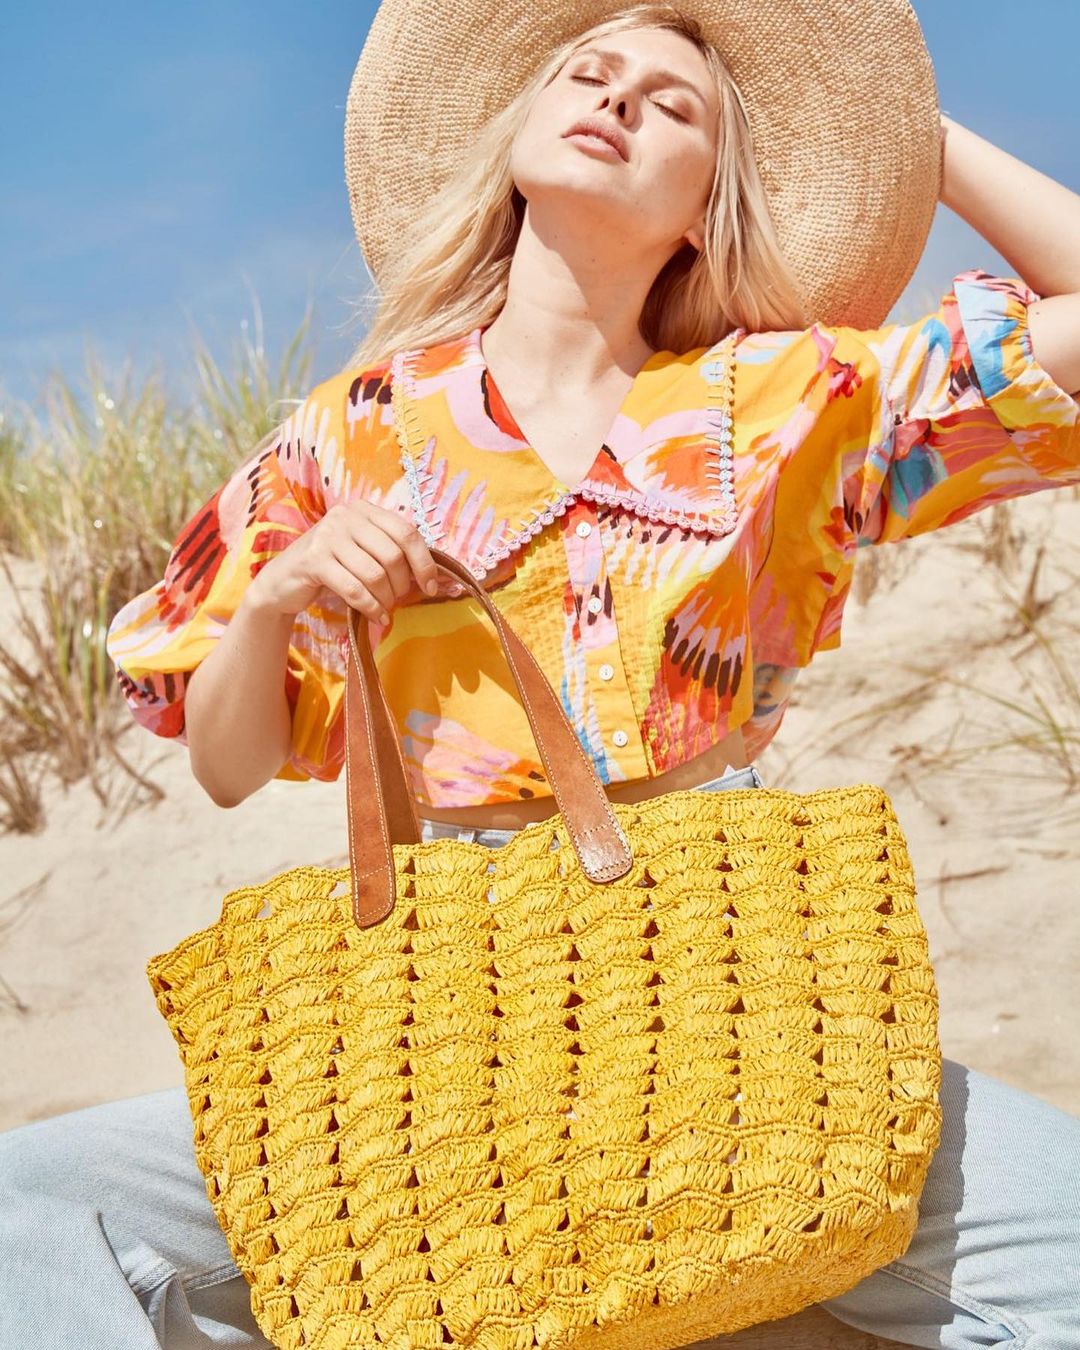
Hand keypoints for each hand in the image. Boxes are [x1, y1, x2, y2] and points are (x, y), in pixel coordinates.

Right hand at [246, 501, 440, 623]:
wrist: (283, 582)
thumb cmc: (331, 568)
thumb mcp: (361, 552)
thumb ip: (389, 553)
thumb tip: (431, 576)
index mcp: (364, 510)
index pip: (407, 532)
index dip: (424, 562)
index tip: (430, 586)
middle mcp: (346, 516)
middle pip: (393, 555)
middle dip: (401, 585)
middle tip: (396, 600)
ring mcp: (328, 536)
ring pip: (375, 574)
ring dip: (385, 599)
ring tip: (384, 609)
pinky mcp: (314, 560)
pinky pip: (355, 588)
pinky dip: (370, 607)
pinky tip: (375, 616)